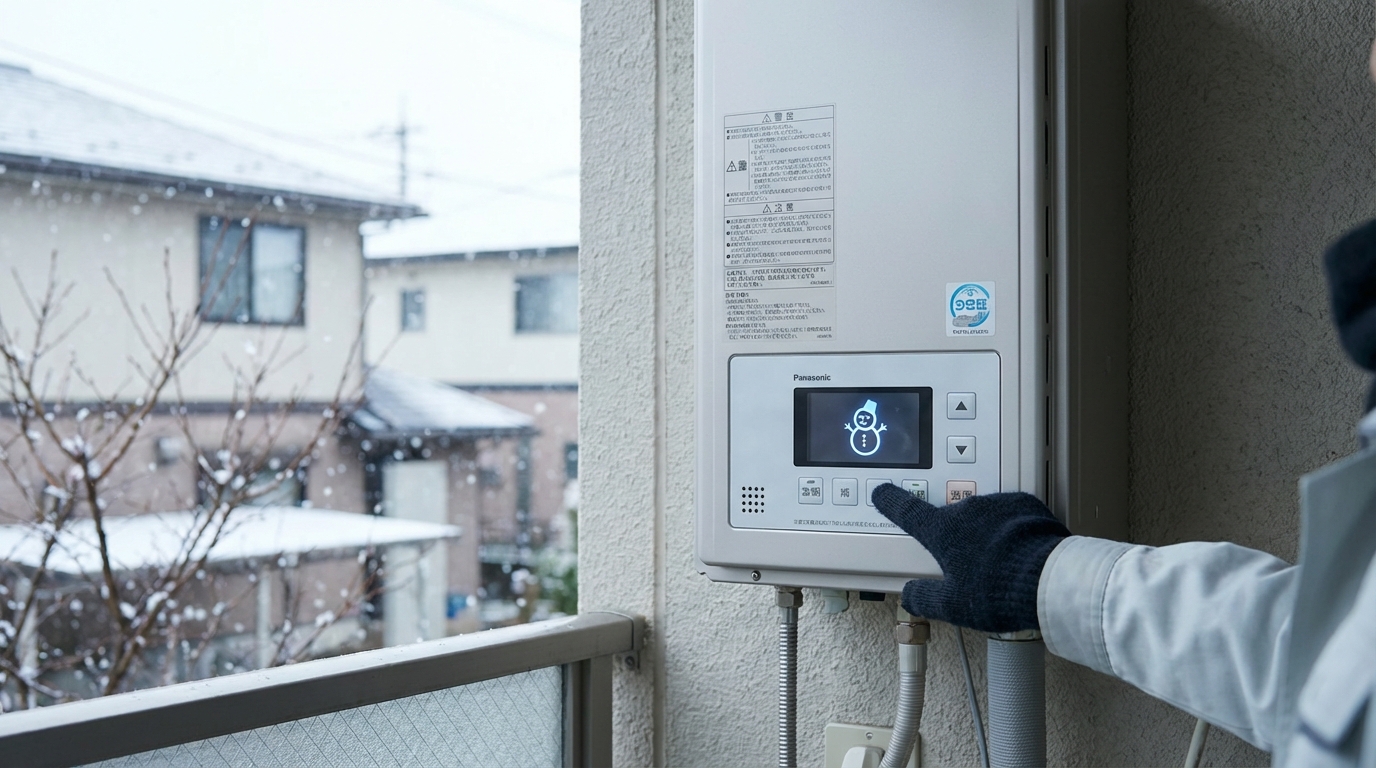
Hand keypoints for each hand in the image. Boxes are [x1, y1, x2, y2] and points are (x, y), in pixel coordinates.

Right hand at [871, 483, 1069, 632]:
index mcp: (943, 532)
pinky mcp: (1024, 504)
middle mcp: (967, 510)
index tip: (884, 494)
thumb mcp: (953, 605)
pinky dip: (1008, 527)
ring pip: (980, 515)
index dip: (892, 502)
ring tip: (997, 562)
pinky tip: (1017, 550)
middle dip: (954, 537)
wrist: (1049, 580)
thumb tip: (910, 595)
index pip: (908, 511)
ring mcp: (996, 504)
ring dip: (982, 532)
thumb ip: (924, 598)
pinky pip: (1008, 513)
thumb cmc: (999, 591)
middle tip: (967, 564)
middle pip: (950, 518)